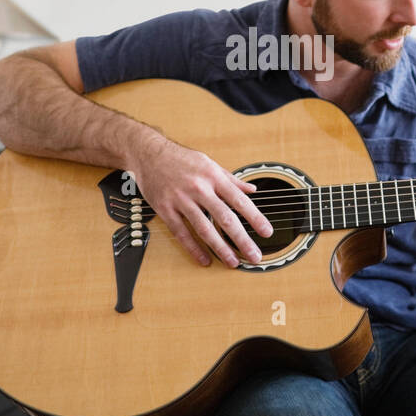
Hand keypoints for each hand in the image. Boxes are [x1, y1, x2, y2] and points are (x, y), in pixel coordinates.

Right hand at [127, 132, 273, 267]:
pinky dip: (193, 249)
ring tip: (233, 262)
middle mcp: (199, 188)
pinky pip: (181, 233)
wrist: (148, 152)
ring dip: (220, 248)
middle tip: (254, 255)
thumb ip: (231, 179)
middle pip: (225, 218)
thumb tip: (252, 191)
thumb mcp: (209, 163)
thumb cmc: (181, 158)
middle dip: (242, 239)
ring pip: (204, 229)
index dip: (255, 218)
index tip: (266, 232)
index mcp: (213, 176)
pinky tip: (204, 260)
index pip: (239, 200)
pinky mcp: (165, 209)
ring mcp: (181, 199)